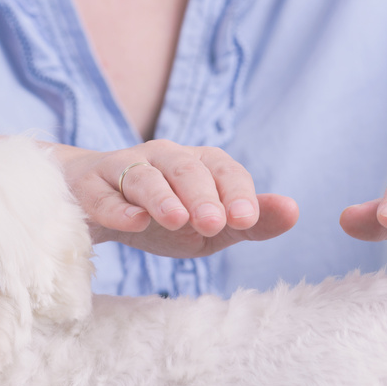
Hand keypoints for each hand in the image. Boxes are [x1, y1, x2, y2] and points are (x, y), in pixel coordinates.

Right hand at [56, 139, 298, 257]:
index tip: (246, 219)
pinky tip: (133, 222)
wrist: (95, 208)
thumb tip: (294, 211)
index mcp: (199, 164)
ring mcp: (124, 169)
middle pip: (186, 169)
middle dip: (203, 195)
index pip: (224, 170)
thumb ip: (251, 222)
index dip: (236, 192)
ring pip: (145, 177)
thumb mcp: (212, 227)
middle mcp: (163, 158)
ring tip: (177, 220)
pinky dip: (118, 208)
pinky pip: (104, 195)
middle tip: (215, 224)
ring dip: (162, 198)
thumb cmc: (164, 217)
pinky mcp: (91, 188)